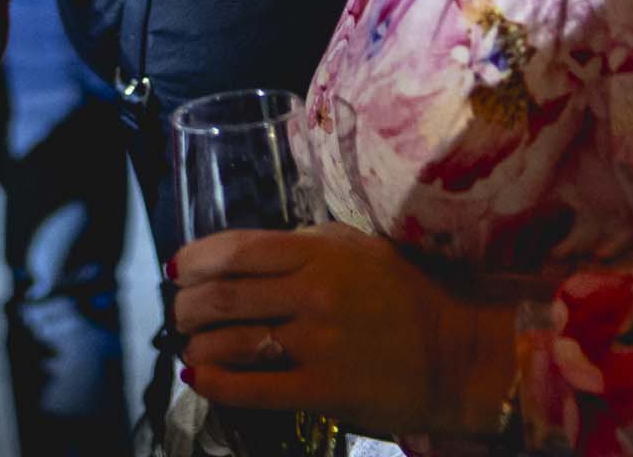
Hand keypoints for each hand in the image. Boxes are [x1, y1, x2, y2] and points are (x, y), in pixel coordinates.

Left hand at [171, 223, 506, 439]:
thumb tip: (251, 251)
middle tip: (178, 313)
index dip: (195, 259)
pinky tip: (198, 379)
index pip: (237, 250)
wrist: (455, 354)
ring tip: (189, 347)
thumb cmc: (406, 296)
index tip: (176, 270)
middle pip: (224, 296)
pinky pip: (253, 388)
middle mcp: (314, 294)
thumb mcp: (360, 248)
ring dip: (196, 345)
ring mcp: (318, 344)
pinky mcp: (323, 390)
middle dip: (187, 306)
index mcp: (320, 253)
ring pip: (231, 341)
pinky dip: (215, 384)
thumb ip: (308, 242)